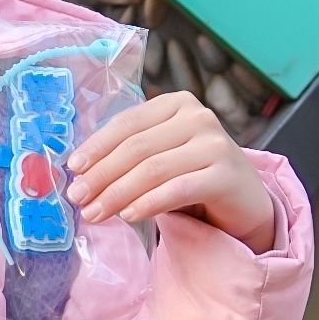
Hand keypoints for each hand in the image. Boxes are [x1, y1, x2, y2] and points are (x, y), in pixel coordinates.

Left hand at [65, 92, 279, 249]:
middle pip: (137, 147)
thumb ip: (129, 155)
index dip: (97, 146)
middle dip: (102, 175)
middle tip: (78, 198)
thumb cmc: (194, 176)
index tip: (73, 169)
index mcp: (176, 104)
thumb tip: (81, 173)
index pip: (128, 123)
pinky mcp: (227, 175)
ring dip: (118, 193)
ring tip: (95, 213)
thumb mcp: (161, 156)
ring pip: (154, 169)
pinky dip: (149, 203)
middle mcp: (198, 117)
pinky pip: (178, 189)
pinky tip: (129, 215)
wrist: (246, 201)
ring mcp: (216, 144)